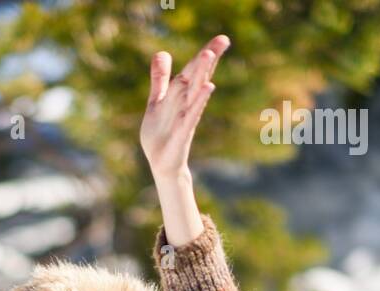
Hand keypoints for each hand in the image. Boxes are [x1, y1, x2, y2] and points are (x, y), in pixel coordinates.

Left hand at [140, 35, 228, 181]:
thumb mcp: (156, 101)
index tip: (222, 39)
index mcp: (180, 94)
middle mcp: (186, 103)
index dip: (206, 54)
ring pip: (195, 92)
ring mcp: (186, 117)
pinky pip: (192, 114)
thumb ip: (160, 79)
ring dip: (202, 73)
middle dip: (208, 59)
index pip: (193, 70)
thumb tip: (162, 52)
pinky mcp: (183, 132)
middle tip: (223, 40)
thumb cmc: (160, 133)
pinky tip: (209, 87)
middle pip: (197, 77)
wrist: (160, 163)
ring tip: (209, 54)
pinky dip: (200, 101)